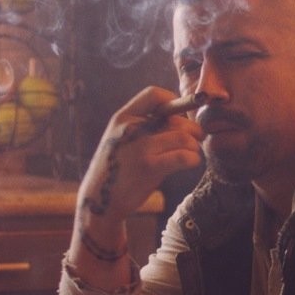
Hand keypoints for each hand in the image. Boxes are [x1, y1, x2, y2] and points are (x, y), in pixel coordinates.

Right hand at [77, 87, 203, 227]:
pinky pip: (183, 155)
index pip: (154, 94)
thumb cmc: (118, 169)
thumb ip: (145, 127)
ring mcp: (140, 147)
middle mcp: (130, 128)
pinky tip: (191, 162)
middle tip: (195, 140)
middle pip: (175, 118)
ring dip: (194, 146)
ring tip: (192, 153)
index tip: (179, 117)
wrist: (99, 200)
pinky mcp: (149, 167)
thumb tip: (183, 119)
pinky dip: (193, 159)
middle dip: (192, 129)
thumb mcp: (123, 140)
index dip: (174, 102)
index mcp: (122, 118)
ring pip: (183, 137)